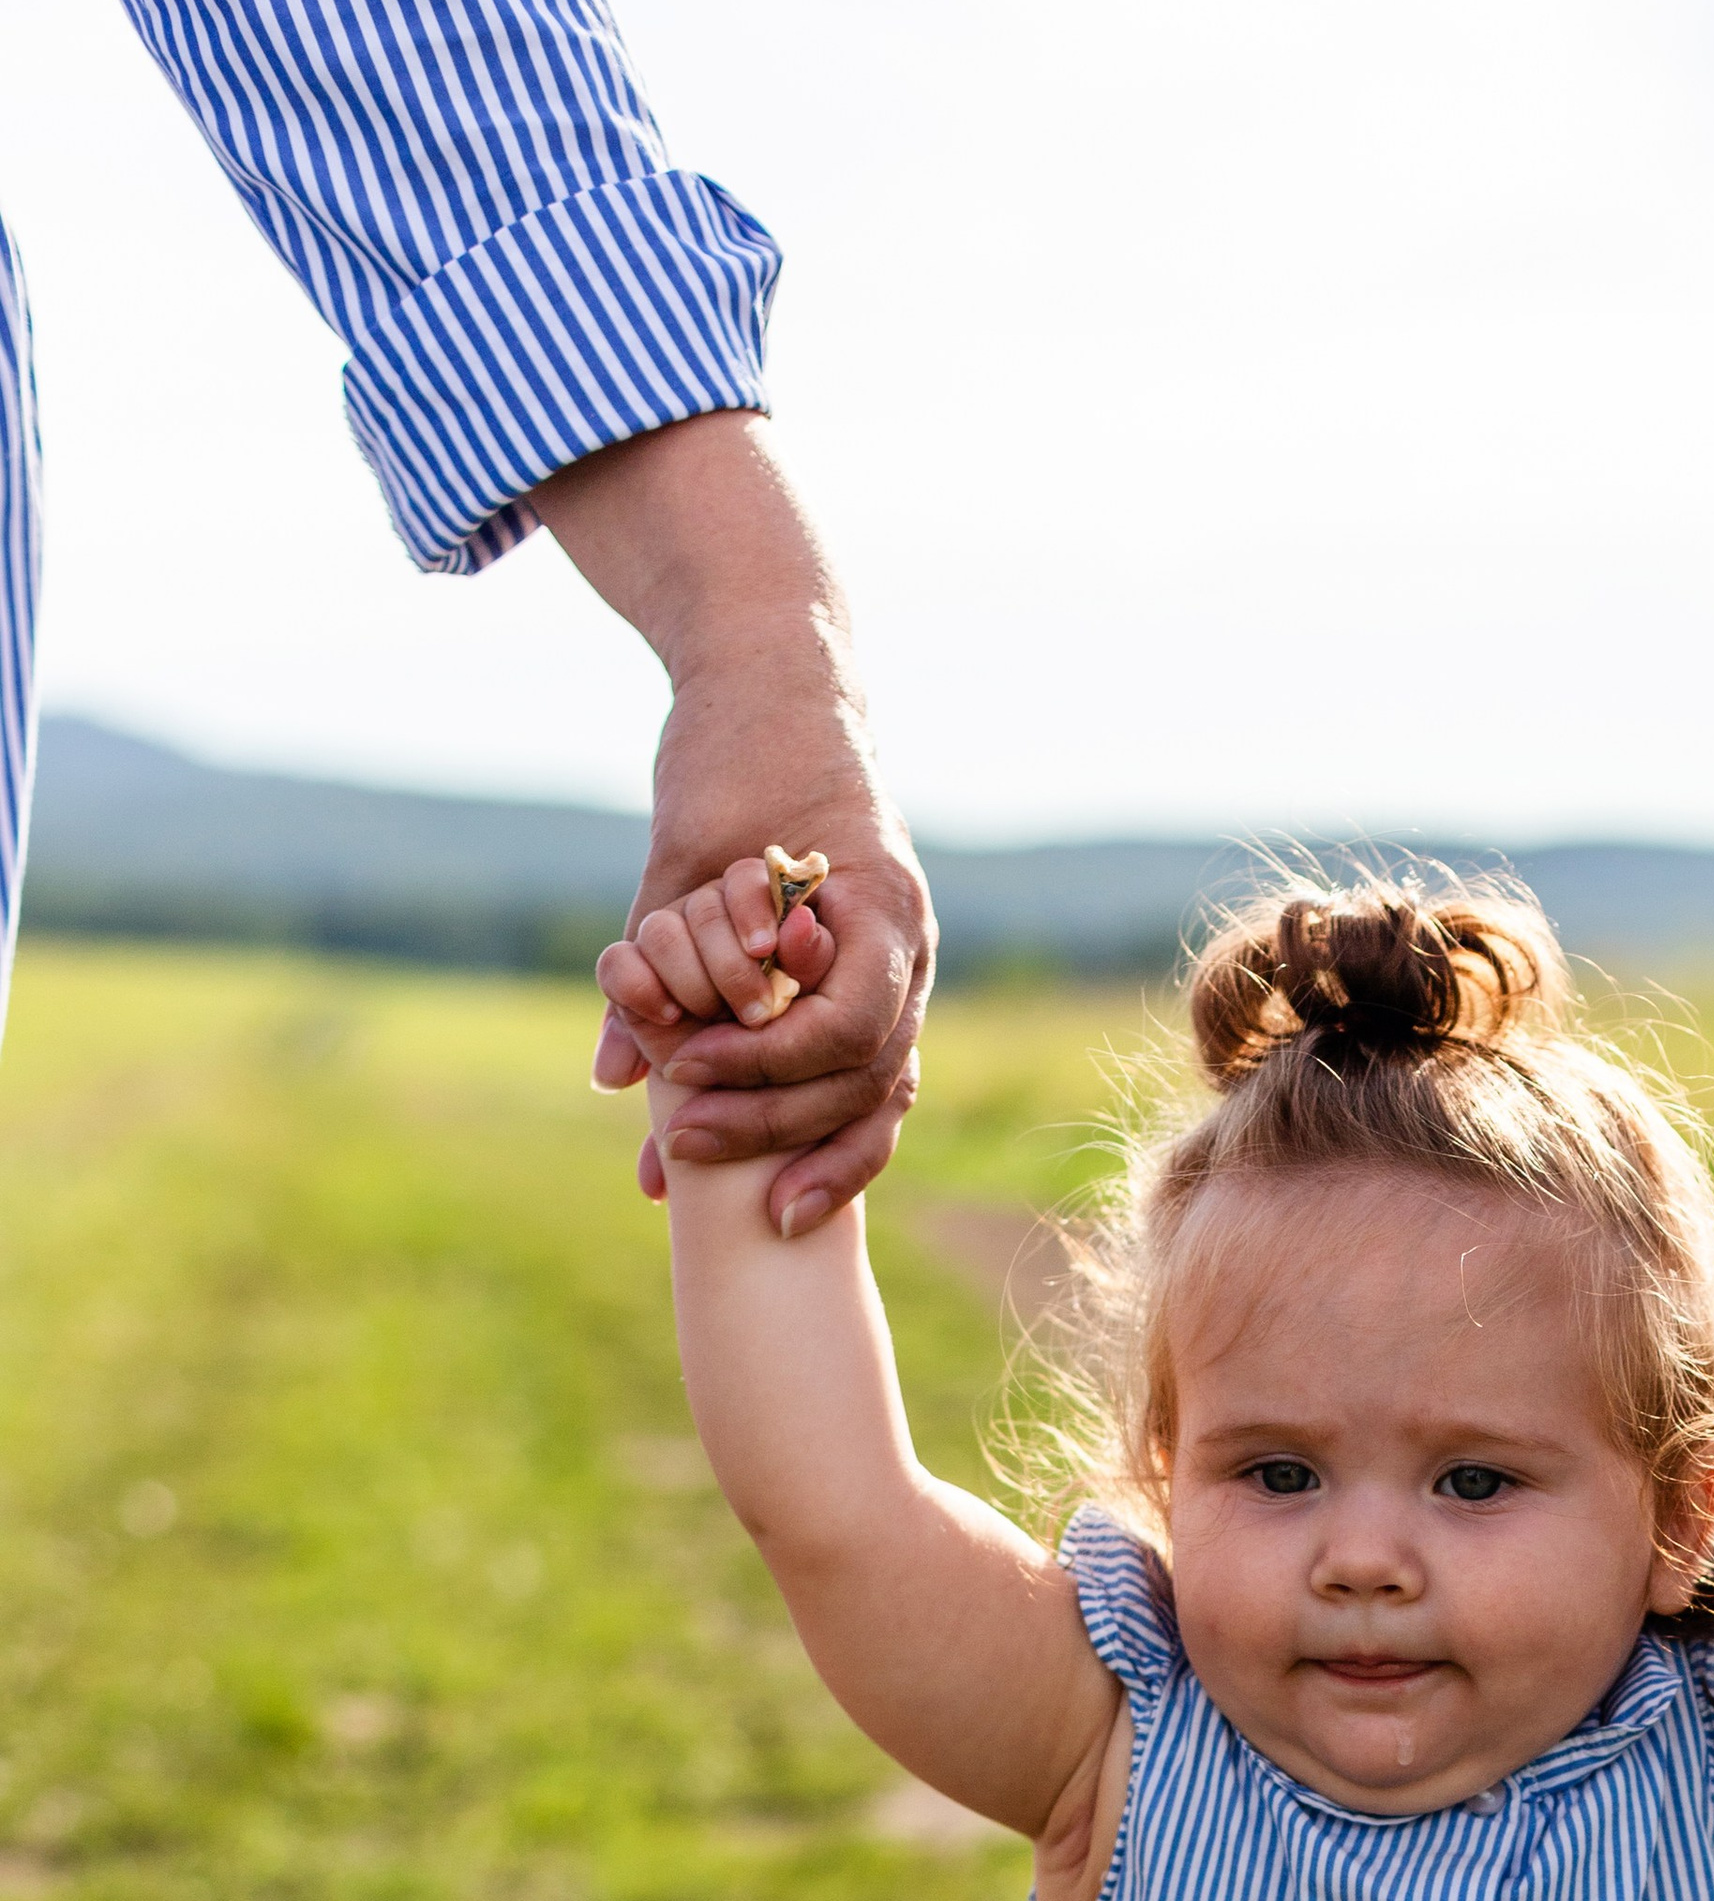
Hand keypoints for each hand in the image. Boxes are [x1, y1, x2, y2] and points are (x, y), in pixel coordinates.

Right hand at [532, 417, 936, 1236]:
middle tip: (691, 1153)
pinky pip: (845, 984)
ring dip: (767, 1080)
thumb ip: (664, 1003)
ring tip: (686, 1085)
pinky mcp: (877, 880)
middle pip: (869, 1093)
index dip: (827, 1176)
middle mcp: (905, 967)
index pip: (871, 1115)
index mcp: (877, 995)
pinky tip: (708, 1020)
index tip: (768, 1224)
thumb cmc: (732, 794)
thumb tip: (621, 1085)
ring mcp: (901, 925)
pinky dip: (777, 1015)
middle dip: (775, 1139)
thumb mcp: (688, 913)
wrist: (761, 676)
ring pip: (862, 1049)